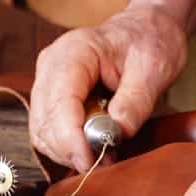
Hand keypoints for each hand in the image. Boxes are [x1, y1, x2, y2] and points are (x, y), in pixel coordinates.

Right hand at [29, 4, 186, 171]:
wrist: (145, 33)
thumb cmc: (149, 44)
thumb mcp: (153, 69)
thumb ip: (135, 101)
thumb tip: (116, 132)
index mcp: (74, 52)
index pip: (59, 102)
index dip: (70, 138)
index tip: (90, 161)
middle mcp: (52, 67)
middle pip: (45, 122)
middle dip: (71, 150)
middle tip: (104, 162)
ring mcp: (48, 84)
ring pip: (42, 133)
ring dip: (69, 154)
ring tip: (103, 156)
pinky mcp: (53, 101)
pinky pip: (49, 134)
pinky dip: (68, 149)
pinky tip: (93, 150)